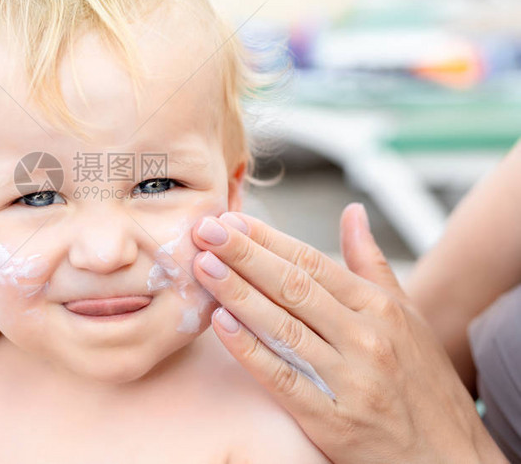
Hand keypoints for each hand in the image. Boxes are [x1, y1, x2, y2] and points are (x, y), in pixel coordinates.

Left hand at [190, 204, 506, 463]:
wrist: (449, 458)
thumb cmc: (423, 382)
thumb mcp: (406, 316)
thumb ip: (371, 263)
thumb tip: (352, 212)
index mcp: (380, 307)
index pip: (312, 263)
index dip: (268, 239)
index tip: (232, 219)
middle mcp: (366, 336)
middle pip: (293, 287)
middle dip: (244, 254)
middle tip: (206, 230)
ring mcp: (351, 378)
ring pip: (284, 327)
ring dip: (238, 293)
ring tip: (204, 266)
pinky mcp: (334, 420)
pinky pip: (284, 377)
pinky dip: (250, 349)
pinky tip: (221, 323)